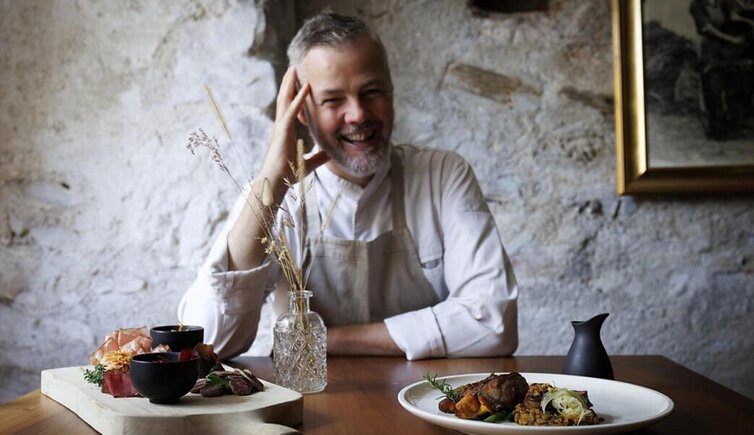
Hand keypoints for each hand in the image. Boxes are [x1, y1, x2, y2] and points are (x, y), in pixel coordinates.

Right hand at [260, 67, 328, 201]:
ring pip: (285, 99)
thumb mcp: (308, 163)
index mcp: (286, 131)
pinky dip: (298, 97)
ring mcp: (280, 126)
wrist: (277, 181)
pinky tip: (305, 86)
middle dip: (289, 83)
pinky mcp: (283, 130)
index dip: (292, 94)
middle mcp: (281, 125)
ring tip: (294, 69)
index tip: (298, 82)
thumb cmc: (288, 173)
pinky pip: (292, 110)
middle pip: (284, 99)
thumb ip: (318, 157)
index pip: (289, 108)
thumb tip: (330, 154)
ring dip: (290, 83)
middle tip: (293, 68)